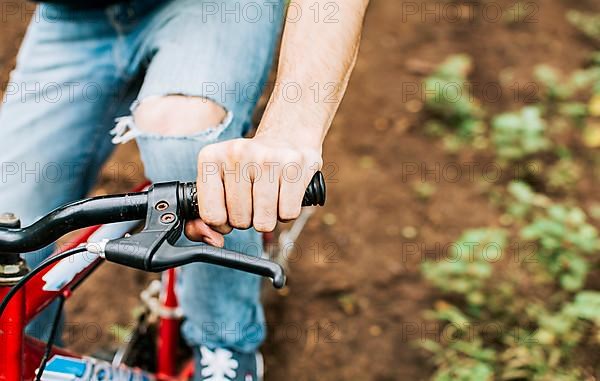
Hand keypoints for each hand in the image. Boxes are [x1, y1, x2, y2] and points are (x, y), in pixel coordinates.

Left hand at [185, 135, 321, 244]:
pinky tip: (284, 194)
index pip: (212, 215)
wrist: (286, 136)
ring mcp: (267, 158)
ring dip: (268, 218)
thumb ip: (203, 218)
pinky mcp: (294, 165)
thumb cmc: (249, 168)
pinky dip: (287, 212)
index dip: (223, 223)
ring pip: (264, 222)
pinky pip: (288, 214)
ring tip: (268, 198)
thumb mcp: (219, 183)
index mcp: (211, 158)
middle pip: (240, 220)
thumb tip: (213, 241)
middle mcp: (237, 153)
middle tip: (253, 200)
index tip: (230, 211)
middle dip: (248, 219)